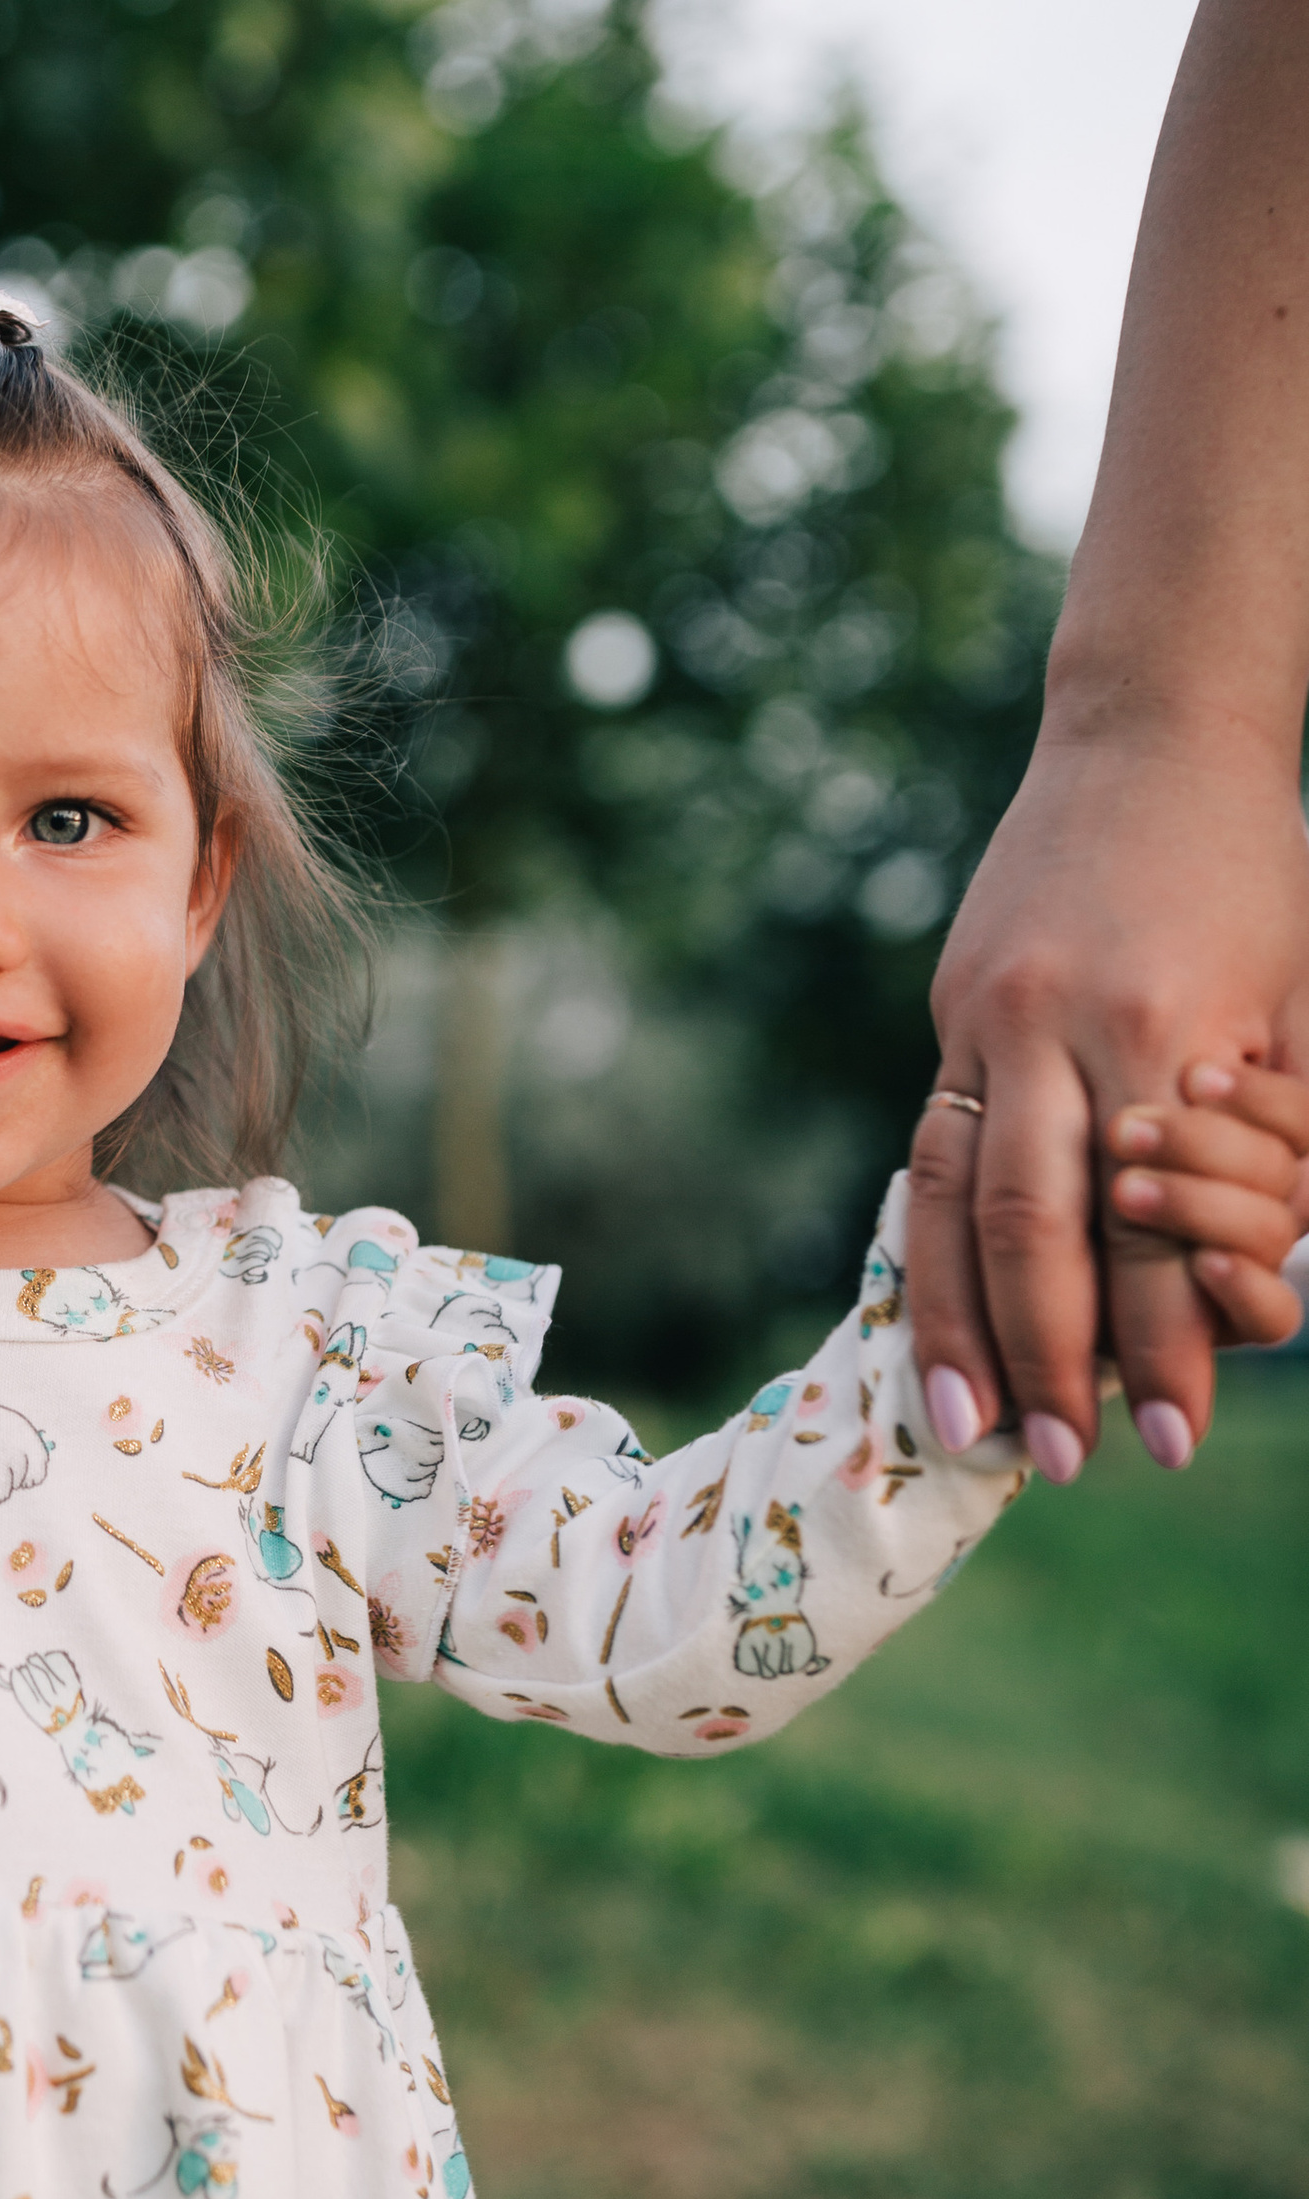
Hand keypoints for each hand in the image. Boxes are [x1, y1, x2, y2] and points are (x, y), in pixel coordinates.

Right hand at [909, 727, 1308, 1478]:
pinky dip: (926, 1247)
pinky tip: (932, 1322)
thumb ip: (1293, 1136)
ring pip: (951, 1195)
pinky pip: (926, 1150)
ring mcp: (987, 1015)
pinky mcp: (953, 1010)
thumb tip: (1257, 1292)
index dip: (1164, 1342)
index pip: (1157, 1227)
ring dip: (956, 1323)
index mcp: (1164, 1026)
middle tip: (1064, 1461)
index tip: (1175, 1439)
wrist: (1149, 737)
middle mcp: (1056, 1026)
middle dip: (1051, 1356)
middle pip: (1037, 1225)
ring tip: (965, 1427)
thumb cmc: (1262, 875)